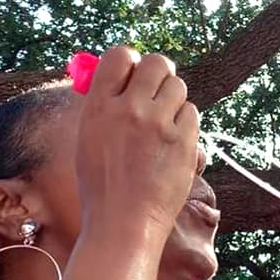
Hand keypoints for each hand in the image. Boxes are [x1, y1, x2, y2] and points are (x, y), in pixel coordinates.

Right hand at [76, 46, 199, 238]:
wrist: (123, 224)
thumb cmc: (102, 185)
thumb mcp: (88, 140)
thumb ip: (104, 106)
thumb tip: (122, 78)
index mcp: (99, 106)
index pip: (119, 56)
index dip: (129, 61)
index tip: (132, 73)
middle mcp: (130, 110)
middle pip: (156, 63)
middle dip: (158, 73)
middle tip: (155, 90)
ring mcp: (159, 125)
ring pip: (178, 86)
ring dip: (172, 99)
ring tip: (161, 124)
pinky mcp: (184, 141)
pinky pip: (191, 113)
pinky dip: (184, 123)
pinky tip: (172, 143)